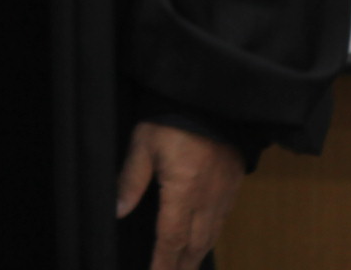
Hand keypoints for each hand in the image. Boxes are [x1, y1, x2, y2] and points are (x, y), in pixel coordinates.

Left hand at [115, 121, 243, 269]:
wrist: (216, 97)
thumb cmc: (174, 116)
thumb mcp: (144, 143)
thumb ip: (131, 179)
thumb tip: (117, 210)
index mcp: (183, 191)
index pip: (171, 238)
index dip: (163, 262)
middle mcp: (206, 200)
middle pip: (194, 245)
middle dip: (181, 266)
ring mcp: (223, 194)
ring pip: (210, 236)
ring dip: (196, 257)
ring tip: (185, 268)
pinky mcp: (233, 186)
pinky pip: (222, 222)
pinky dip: (210, 238)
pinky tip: (203, 243)